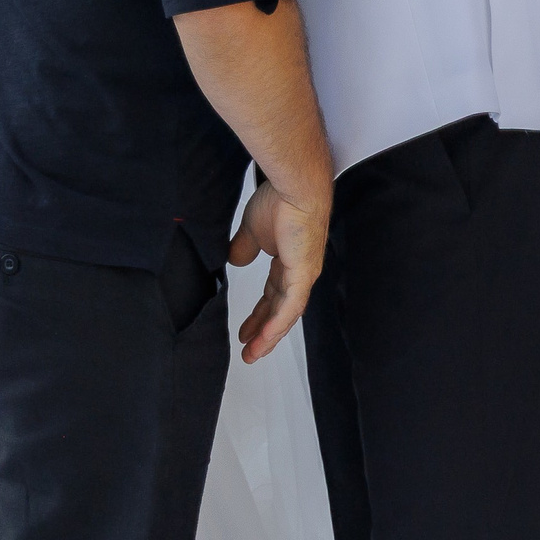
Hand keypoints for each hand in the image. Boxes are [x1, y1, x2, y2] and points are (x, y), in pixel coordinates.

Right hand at [227, 178, 328, 363]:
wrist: (294, 186)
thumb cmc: (278, 200)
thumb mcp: (251, 230)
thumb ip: (244, 247)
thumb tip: (235, 261)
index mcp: (288, 262)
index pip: (273, 296)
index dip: (259, 315)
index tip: (244, 331)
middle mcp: (299, 273)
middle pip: (280, 311)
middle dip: (263, 332)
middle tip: (248, 351)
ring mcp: (304, 275)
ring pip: (286, 314)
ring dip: (269, 336)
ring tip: (253, 353)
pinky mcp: (304, 274)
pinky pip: (291, 306)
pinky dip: (278, 323)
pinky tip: (266, 338)